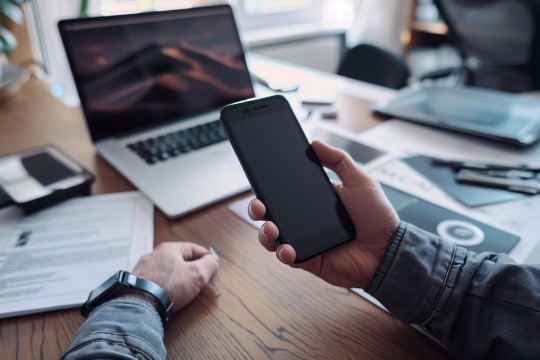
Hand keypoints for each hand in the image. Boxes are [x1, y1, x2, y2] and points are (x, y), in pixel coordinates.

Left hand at [131, 242, 218, 311]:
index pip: (193, 248)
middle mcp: (154, 255)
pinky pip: (155, 280)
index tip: (212, 264)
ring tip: (184, 287)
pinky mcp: (136, 282)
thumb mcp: (197, 275)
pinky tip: (167, 293)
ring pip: (166, 270)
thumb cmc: (169, 286)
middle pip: (178, 259)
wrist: (139, 304)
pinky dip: (164, 285)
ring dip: (176, 277)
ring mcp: (143, 268)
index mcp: (169, 249)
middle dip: (191, 267)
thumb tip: (214, 261)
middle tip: (200, 277)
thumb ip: (209, 265)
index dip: (205, 256)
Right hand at [249, 140, 398, 288]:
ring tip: (272, 228)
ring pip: (273, 237)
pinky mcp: (309, 260)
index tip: (261, 177)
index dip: (269, 186)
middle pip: (272, 213)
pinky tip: (287, 249)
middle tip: (259, 205)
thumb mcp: (360, 180)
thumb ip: (338, 160)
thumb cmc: (379, 217)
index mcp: (315, 200)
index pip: (285, 192)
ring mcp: (305, 241)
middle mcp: (306, 220)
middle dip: (257, 209)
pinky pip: (287, 257)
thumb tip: (315, 142)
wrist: (389, 251)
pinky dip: (283, 253)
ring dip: (265, 233)